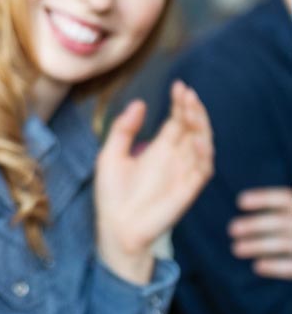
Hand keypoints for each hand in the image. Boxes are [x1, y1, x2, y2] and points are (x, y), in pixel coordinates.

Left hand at [95, 82, 213, 284]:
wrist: (115, 227)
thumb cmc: (112, 194)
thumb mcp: (110, 154)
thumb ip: (124, 129)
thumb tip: (139, 102)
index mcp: (158, 149)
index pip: (176, 121)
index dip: (180, 104)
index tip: (179, 86)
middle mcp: (174, 159)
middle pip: (192, 129)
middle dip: (192, 110)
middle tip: (187, 93)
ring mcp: (182, 174)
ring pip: (202, 145)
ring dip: (201, 127)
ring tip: (193, 109)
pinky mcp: (187, 190)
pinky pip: (202, 170)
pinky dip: (203, 154)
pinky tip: (196, 138)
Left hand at [229, 186, 291, 278]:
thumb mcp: (290, 213)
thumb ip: (277, 210)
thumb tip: (240, 205)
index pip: (283, 198)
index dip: (262, 198)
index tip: (239, 202)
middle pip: (279, 222)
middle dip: (253, 225)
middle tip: (231, 230)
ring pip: (282, 244)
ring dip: (257, 246)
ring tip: (236, 249)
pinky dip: (275, 267)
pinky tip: (257, 267)